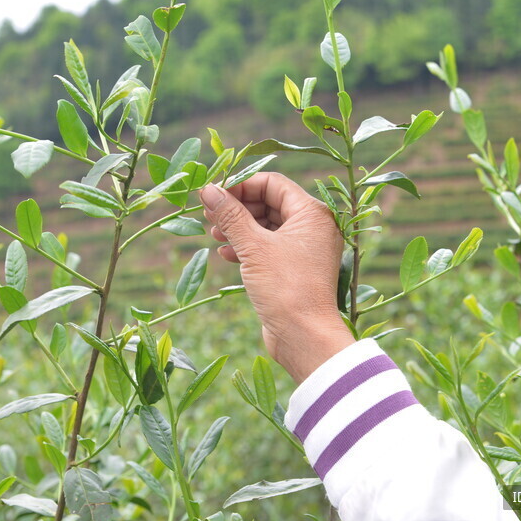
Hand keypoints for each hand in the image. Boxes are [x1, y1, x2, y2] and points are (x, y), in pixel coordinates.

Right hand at [200, 173, 354, 383]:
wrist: (304, 337)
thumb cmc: (285, 287)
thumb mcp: (253, 247)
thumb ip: (230, 215)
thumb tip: (208, 190)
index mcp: (311, 213)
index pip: (273, 183)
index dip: (241, 185)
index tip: (214, 194)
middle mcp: (312, 227)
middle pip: (269, 203)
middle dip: (237, 208)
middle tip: (209, 214)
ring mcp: (304, 249)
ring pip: (266, 227)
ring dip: (238, 228)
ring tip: (213, 234)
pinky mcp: (294, 269)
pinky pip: (268, 248)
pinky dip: (247, 248)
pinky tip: (225, 254)